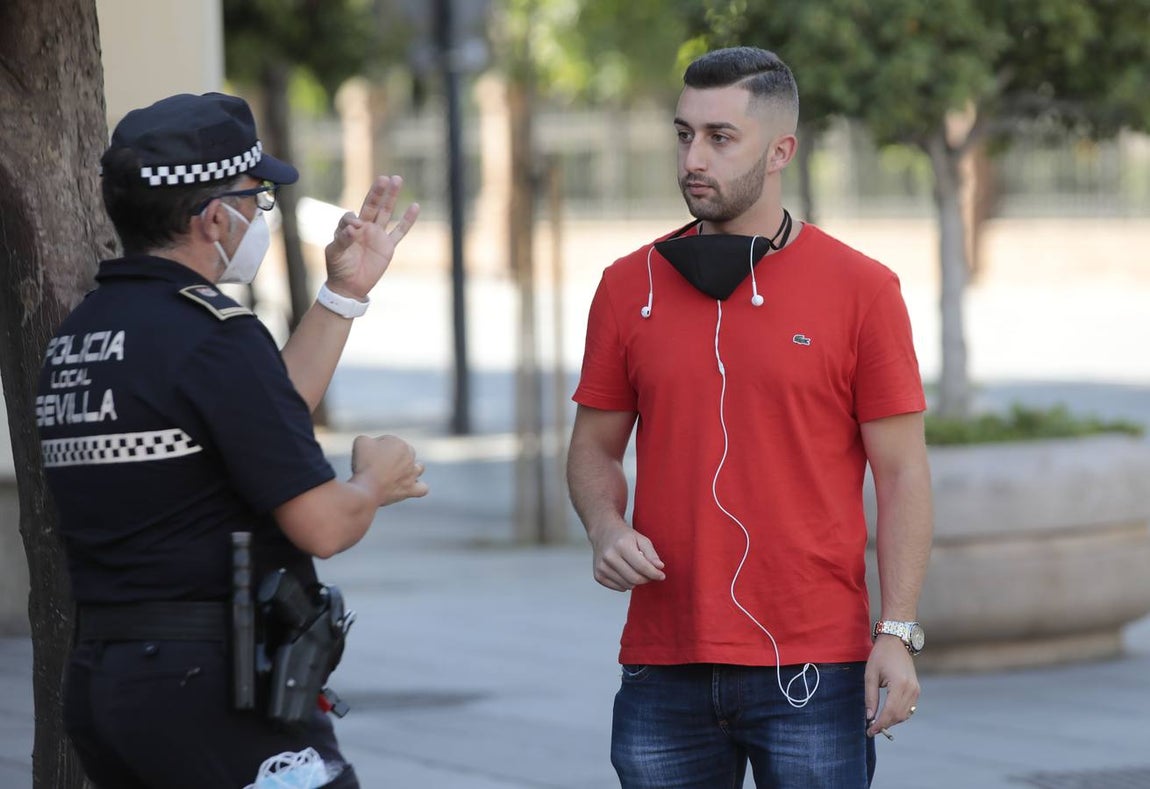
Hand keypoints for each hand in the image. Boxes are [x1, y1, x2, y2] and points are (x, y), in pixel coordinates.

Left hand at [324, 175, 419, 298]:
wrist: (349, 286)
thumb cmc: (338, 268)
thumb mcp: (334, 253)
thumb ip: (342, 239)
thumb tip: (355, 228)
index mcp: (348, 228)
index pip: (351, 216)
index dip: (352, 221)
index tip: (353, 230)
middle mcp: (364, 228)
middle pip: (371, 205)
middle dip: (377, 192)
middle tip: (384, 178)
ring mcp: (377, 236)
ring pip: (386, 213)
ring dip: (391, 197)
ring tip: (397, 179)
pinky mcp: (388, 246)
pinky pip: (399, 231)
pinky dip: (407, 220)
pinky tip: (415, 206)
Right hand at [351, 434, 428, 505]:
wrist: (367, 487)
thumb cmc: (364, 464)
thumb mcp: (361, 441)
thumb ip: (369, 438)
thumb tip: (372, 444)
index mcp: (399, 443)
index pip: (389, 442)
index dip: (376, 448)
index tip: (368, 457)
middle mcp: (410, 456)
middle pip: (405, 453)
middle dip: (392, 457)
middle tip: (377, 466)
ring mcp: (412, 473)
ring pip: (419, 468)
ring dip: (410, 469)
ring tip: (397, 475)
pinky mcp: (411, 489)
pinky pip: (422, 488)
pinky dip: (418, 487)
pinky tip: (410, 487)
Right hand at [589, 522, 665, 591]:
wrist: (603, 533)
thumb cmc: (624, 536)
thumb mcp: (641, 539)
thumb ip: (651, 554)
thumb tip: (659, 567)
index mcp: (622, 545)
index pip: (642, 567)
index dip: (654, 574)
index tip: (662, 575)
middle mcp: (609, 557)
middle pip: (635, 579)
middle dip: (646, 579)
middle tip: (650, 573)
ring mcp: (602, 567)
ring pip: (627, 585)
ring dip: (636, 581)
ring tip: (635, 569)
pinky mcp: (598, 575)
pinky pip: (619, 588)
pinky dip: (626, 583)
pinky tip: (625, 572)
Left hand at [865, 635, 919, 737]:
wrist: (896, 642)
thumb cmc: (880, 656)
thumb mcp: (870, 675)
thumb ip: (870, 697)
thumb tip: (869, 717)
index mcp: (899, 684)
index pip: (890, 712)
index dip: (880, 724)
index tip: (870, 731)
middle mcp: (911, 689)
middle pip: (898, 716)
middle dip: (885, 725)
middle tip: (872, 730)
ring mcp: (916, 690)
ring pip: (905, 714)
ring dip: (892, 721)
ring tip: (877, 722)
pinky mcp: (916, 690)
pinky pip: (909, 708)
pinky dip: (898, 714)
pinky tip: (887, 714)